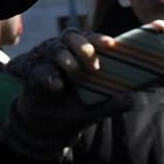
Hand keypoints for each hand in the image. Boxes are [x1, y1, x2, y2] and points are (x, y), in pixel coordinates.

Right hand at [0, 30, 137, 159]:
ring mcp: (46, 61)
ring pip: (55, 49)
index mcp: (80, 56)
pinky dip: (49, 76)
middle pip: (71, 36)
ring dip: (66, 59)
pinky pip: (39, 70)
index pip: (90, 39)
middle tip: (93, 64)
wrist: (48, 127)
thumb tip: (132, 99)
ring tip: (74, 74)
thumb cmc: (74, 109)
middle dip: (83, 46)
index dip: (99, 39)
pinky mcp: (31, 73)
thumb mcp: (95, 109)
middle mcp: (63, 52)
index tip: (111, 44)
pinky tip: (57, 86)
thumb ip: (112, 104)